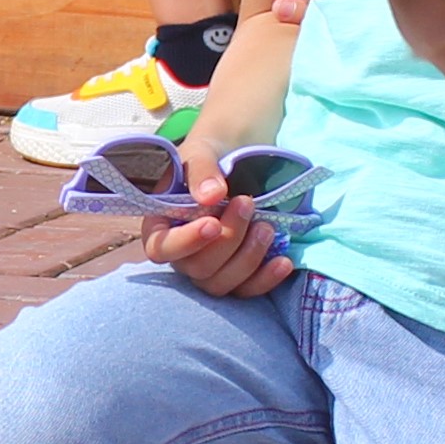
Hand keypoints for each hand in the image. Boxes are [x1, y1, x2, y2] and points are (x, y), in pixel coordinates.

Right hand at [142, 153, 290, 298]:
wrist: (237, 157)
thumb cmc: (210, 156)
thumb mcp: (202, 152)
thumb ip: (202, 171)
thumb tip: (212, 195)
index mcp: (161, 226)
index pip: (160, 249)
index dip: (186, 242)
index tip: (212, 223)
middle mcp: (181, 253)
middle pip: (197, 268)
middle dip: (228, 239)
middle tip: (247, 203)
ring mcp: (209, 268)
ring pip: (221, 283)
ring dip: (248, 257)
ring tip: (267, 226)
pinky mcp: (237, 275)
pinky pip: (246, 291)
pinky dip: (266, 279)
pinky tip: (283, 261)